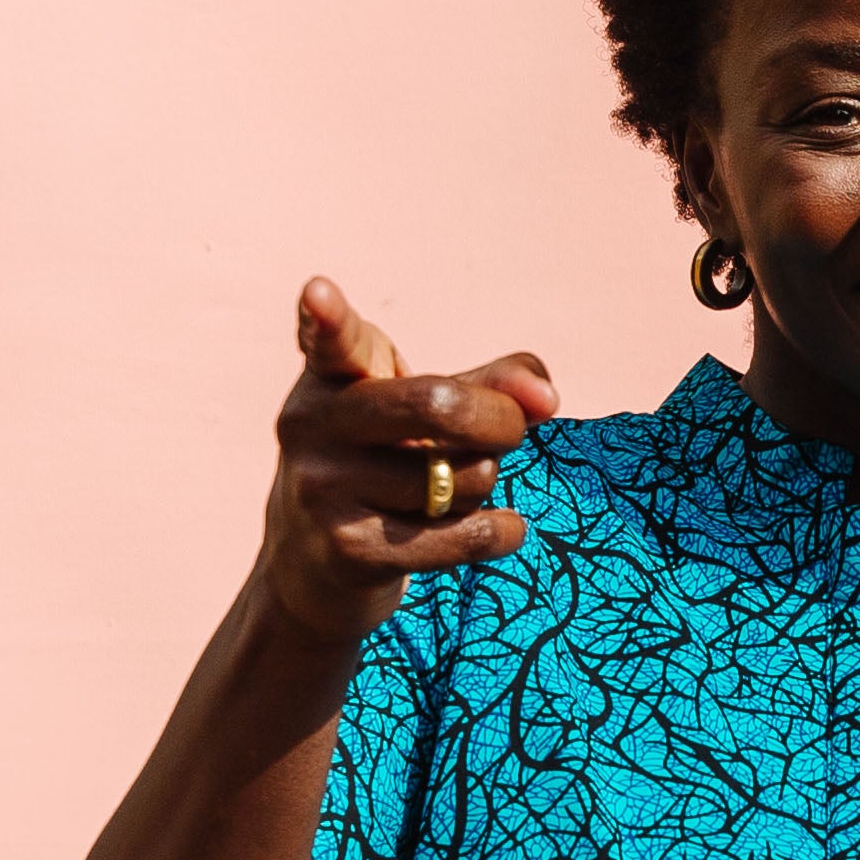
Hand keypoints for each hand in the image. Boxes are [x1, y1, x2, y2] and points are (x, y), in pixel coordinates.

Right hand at [258, 276, 558, 649]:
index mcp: (329, 376)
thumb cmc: (383, 464)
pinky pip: (463, 534)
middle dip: (500, 421)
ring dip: (485, 484)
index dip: (328, 317)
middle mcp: (313, 425)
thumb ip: (493, 384)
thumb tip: (547, 398)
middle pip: (436, 404)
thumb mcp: (424, 412)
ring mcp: (324, 489)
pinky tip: (507, 528)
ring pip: (462, 477)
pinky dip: (502, 531)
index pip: (331, 339)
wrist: (315, 565)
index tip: (319, 294)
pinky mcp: (348, 551)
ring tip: (453, 490)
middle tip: (509, 433)